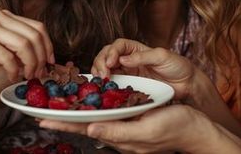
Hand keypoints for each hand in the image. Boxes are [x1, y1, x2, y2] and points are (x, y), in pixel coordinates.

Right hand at [0, 9, 54, 80]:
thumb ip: (12, 44)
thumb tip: (36, 56)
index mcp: (4, 15)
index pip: (37, 27)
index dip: (48, 45)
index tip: (50, 62)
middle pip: (34, 35)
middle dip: (42, 57)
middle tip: (39, 74)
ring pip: (24, 44)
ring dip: (30, 64)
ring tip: (27, 76)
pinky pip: (7, 56)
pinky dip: (13, 69)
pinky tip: (12, 76)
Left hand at [40, 105, 218, 153]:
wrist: (199, 131)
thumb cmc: (177, 129)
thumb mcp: (147, 130)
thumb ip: (119, 132)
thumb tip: (91, 129)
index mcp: (120, 137)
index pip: (85, 129)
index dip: (63, 123)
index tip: (40, 119)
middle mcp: (120, 133)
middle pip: (86, 124)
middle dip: (64, 118)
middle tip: (40, 112)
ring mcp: (128, 128)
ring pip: (96, 119)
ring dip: (77, 113)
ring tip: (57, 107)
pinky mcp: (136, 121)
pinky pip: (110, 115)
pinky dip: (95, 108)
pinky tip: (89, 103)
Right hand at [91, 39, 195, 98]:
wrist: (187, 84)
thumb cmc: (178, 66)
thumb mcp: (162, 56)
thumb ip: (142, 57)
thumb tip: (122, 59)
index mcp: (136, 48)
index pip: (118, 45)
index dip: (111, 52)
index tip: (110, 63)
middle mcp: (129, 59)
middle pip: (107, 55)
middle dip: (100, 62)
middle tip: (102, 74)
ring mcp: (128, 73)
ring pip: (106, 68)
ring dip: (99, 73)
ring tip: (100, 80)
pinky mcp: (129, 86)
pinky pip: (113, 83)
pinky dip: (105, 85)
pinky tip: (104, 89)